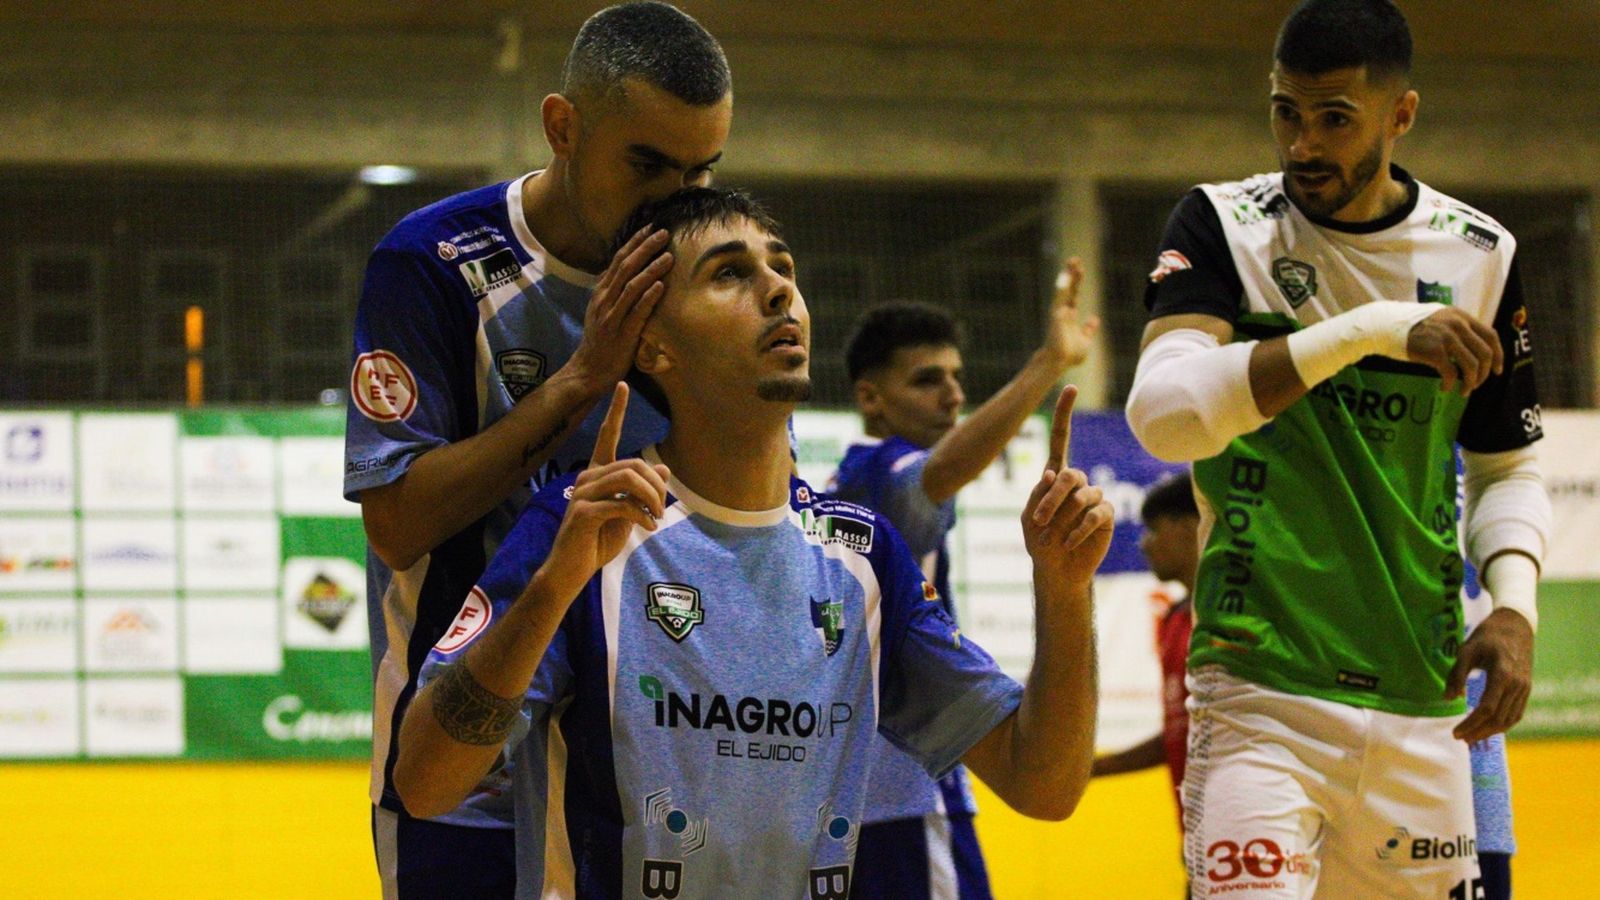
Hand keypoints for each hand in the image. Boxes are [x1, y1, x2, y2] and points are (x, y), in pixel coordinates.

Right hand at [543, 384, 671, 591]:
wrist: (571, 570)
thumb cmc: (598, 541)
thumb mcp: (628, 514)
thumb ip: (642, 491)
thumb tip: (662, 466)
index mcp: (597, 474)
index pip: (608, 435)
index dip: (616, 410)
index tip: (622, 385)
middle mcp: (588, 477)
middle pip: (633, 464)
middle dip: (656, 485)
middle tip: (663, 508)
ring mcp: (584, 493)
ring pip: (629, 479)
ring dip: (652, 498)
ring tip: (657, 517)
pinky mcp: (584, 512)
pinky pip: (622, 504)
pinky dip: (642, 515)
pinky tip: (648, 526)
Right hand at [567, 228, 673, 393]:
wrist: (588, 369)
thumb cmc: (600, 340)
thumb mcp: (602, 310)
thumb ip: (613, 292)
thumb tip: (626, 273)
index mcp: (601, 292)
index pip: (618, 260)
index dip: (634, 242)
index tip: (650, 227)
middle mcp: (605, 300)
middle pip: (626, 267)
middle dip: (645, 248)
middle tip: (663, 233)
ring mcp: (612, 315)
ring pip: (632, 286)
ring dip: (651, 269)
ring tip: (668, 256)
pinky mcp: (622, 332)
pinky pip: (637, 311)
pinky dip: (649, 297)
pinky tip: (662, 285)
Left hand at [1022, 386, 1113, 590]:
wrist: (1056, 569)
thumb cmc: (1039, 541)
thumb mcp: (1029, 518)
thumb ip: (1037, 495)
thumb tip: (1053, 473)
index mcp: (1056, 476)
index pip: (1063, 439)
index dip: (1066, 414)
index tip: (1071, 387)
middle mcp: (1077, 483)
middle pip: (1070, 476)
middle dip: (1052, 498)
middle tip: (1039, 520)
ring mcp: (1093, 498)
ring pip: (1082, 495)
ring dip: (1062, 516)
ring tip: (1051, 535)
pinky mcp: (1106, 516)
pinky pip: (1095, 514)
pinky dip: (1078, 529)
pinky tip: (1069, 542)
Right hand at [1041, 258, 1100, 369]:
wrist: (1060, 362)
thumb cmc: (1070, 355)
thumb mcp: (1085, 341)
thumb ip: (1088, 330)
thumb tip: (1094, 320)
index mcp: (1070, 317)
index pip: (1073, 295)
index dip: (1076, 283)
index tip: (1080, 270)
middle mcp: (1063, 312)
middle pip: (1069, 289)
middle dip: (1072, 274)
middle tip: (1075, 260)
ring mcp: (1059, 312)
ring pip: (1064, 289)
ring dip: (1068, 275)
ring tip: (1072, 261)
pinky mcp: (1056, 314)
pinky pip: (1061, 296)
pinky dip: (1063, 285)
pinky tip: (1067, 274)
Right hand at [1406, 306, 1502, 394]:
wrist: (1388, 326)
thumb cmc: (1413, 326)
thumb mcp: (1441, 319)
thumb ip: (1458, 328)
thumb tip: (1474, 349)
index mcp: (1462, 317)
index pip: (1491, 336)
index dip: (1499, 355)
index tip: (1497, 370)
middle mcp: (1458, 325)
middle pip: (1485, 353)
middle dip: (1485, 373)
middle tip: (1477, 384)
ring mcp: (1446, 338)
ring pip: (1471, 366)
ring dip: (1471, 382)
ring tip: (1464, 391)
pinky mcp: (1434, 351)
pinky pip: (1451, 373)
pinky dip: (1451, 384)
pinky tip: (1445, 388)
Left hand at [1445, 607, 1533, 742]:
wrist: (1517, 625)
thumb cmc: (1488, 636)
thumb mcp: (1467, 650)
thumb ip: (1456, 675)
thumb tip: (1448, 699)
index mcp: (1502, 674)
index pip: (1486, 709)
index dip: (1471, 724)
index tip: (1455, 733)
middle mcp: (1517, 685)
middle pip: (1498, 719)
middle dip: (1479, 732)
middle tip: (1460, 738)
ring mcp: (1525, 688)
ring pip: (1509, 719)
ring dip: (1490, 732)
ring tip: (1472, 738)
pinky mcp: (1527, 689)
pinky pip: (1516, 713)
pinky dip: (1503, 725)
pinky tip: (1488, 728)